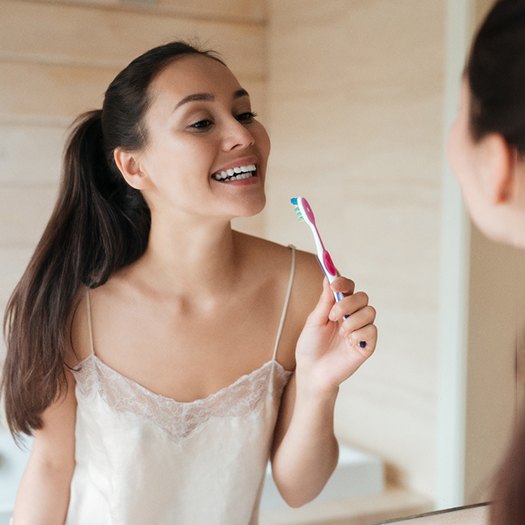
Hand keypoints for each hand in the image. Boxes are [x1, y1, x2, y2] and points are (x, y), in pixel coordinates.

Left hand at [295, 276, 376, 393]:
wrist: (312, 372)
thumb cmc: (310, 346)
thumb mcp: (314, 321)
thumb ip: (324, 300)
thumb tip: (329, 277)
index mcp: (338, 307)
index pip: (348, 288)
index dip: (344, 282)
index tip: (335, 284)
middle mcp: (351, 316)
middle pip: (362, 297)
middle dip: (348, 302)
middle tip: (333, 315)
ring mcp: (360, 330)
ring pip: (369, 311)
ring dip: (353, 319)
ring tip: (341, 332)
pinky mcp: (366, 345)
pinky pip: (371, 330)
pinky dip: (359, 333)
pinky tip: (348, 342)